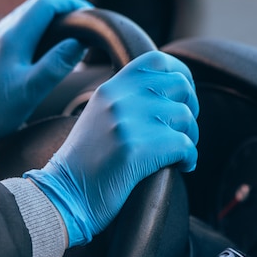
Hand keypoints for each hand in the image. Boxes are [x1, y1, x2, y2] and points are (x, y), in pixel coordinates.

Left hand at [0, 0, 91, 158]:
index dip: (69, 3)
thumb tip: (79, 43)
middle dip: (59, 11)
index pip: (45, 4)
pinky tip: (34, 54)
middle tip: (79, 26)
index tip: (87, 14)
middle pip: (32, 8)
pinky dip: (27, 36)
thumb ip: (57, 64)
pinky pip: (7, 34)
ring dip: (42, 24)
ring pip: (19, 20)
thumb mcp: (33, 90)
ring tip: (61, 40)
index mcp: (12, 38)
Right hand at [25, 51, 199, 245]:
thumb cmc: (85, 164)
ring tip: (176, 153)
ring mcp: (126, 122)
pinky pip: (184, 146)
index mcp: (109, 88)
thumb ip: (126, 100)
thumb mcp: (98, 117)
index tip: (182, 96)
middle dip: (191, 107)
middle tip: (181, 129)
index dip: (180, 74)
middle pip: (180, 85)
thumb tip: (167, 92)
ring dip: (189, 138)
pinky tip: (180, 167)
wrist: (65, 195)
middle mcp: (118, 99)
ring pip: (185, 117)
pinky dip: (189, 159)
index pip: (156, 61)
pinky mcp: (136, 149)